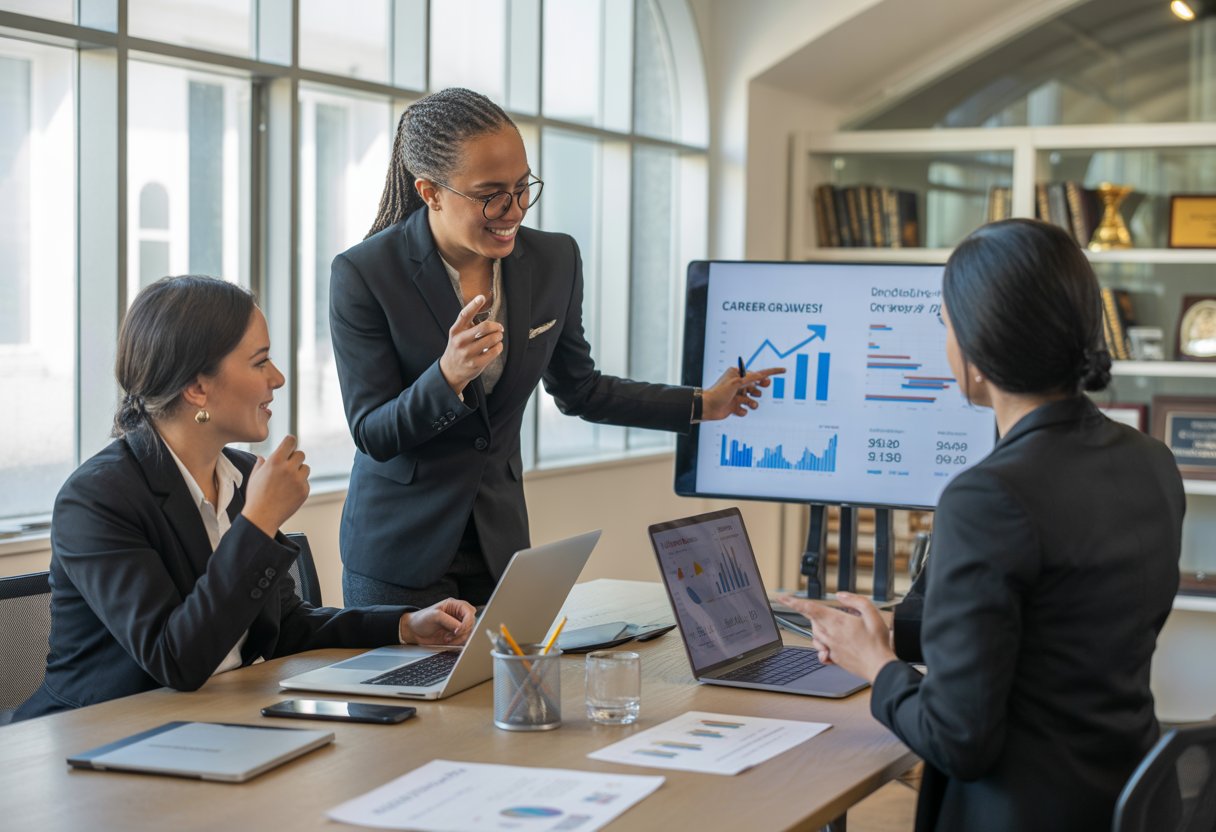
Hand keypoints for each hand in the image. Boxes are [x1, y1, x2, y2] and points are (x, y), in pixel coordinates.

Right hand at [241, 435, 309, 537]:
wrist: (262, 517)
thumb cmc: (255, 496)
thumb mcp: (254, 476)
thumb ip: (261, 464)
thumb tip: (263, 457)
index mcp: (275, 461)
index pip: (290, 441)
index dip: (290, 443)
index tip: (289, 447)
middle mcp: (289, 468)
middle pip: (300, 454)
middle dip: (294, 459)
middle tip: (287, 467)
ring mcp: (298, 480)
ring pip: (305, 468)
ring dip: (299, 472)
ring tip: (286, 482)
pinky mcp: (304, 491)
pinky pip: (306, 482)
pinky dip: (300, 485)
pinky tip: (288, 493)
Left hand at [399, 598, 476, 645]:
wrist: (413, 631)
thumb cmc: (421, 619)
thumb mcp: (434, 616)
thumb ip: (448, 621)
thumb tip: (460, 628)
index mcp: (455, 605)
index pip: (469, 612)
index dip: (466, 622)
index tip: (458, 630)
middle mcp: (458, 615)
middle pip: (471, 623)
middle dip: (462, 631)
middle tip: (451, 635)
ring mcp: (457, 626)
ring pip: (468, 633)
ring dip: (459, 638)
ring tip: (447, 638)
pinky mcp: (455, 635)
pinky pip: (463, 640)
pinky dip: (457, 643)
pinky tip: (448, 641)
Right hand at [439, 295, 504, 394]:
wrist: (451, 370)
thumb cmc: (458, 348)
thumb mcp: (458, 334)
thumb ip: (468, 323)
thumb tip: (483, 307)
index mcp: (455, 331)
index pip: (464, 315)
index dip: (473, 305)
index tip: (482, 297)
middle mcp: (460, 341)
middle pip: (483, 327)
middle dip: (496, 326)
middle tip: (499, 328)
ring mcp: (467, 353)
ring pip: (491, 340)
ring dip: (498, 336)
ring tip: (498, 337)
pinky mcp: (475, 364)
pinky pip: (494, 352)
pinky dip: (499, 347)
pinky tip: (497, 346)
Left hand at [701, 366, 784, 419]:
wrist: (706, 408)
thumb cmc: (719, 393)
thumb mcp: (736, 383)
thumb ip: (750, 379)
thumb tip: (761, 375)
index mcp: (737, 375)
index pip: (758, 373)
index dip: (771, 372)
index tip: (783, 370)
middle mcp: (738, 384)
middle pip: (757, 386)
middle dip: (759, 389)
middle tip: (757, 391)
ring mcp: (736, 396)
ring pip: (753, 399)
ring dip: (753, 402)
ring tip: (749, 404)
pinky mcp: (735, 406)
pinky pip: (745, 409)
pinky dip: (743, 410)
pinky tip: (736, 410)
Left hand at [776, 592, 896, 681]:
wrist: (879, 667)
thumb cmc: (877, 642)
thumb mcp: (872, 614)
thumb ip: (855, 600)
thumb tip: (840, 595)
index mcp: (836, 621)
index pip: (809, 608)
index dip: (793, 601)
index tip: (782, 597)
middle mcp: (829, 634)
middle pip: (812, 620)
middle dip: (820, 616)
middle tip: (839, 617)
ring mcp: (829, 647)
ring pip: (815, 634)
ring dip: (822, 630)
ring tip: (841, 630)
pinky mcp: (832, 657)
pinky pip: (820, 650)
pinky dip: (823, 646)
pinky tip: (834, 646)